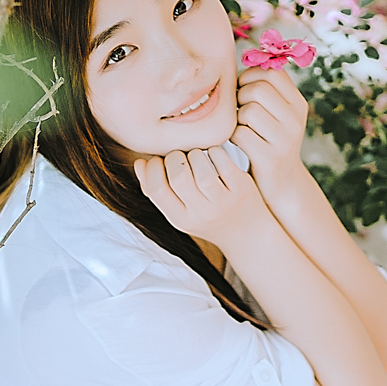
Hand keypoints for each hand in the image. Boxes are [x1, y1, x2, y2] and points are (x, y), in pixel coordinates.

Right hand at [134, 145, 268, 243]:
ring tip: (196, 157)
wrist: (247, 234)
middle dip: (174, 158)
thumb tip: (139, 163)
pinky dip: (214, 151)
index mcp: (181, 220)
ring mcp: (223, 201)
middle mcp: (201, 213)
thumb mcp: (180, 212)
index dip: (152, 169)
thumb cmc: (207, 218)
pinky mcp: (241, 188)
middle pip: (178, 176)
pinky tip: (213, 156)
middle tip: (179, 157)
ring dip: (194, 154)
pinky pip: (222, 160)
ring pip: (200, 166)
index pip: (156, 189)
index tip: (157, 161)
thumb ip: (157, 191)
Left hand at [233, 65, 308, 198]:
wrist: (281, 185)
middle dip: (239, 97)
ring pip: (247, 111)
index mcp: (298, 103)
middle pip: (257, 89)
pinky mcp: (270, 158)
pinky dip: (232, 137)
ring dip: (235, 119)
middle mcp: (296, 119)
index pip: (271, 72)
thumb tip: (247, 55)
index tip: (243, 90)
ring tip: (240, 128)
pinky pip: (240, 134)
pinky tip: (237, 143)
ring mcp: (285, 140)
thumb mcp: (276, 114)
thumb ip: (266, 90)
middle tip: (238, 111)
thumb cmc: (268, 141)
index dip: (249, 77)